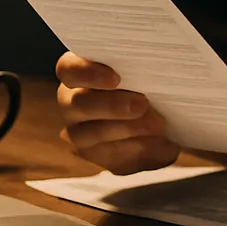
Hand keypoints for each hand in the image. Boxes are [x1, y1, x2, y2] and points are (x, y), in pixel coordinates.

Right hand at [56, 52, 180, 174]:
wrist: (157, 119)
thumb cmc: (147, 84)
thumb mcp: (145, 74)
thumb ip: (142, 71)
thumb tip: (158, 71)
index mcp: (78, 74)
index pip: (68, 69)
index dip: (87, 72)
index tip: (115, 78)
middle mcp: (71, 102)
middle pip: (79, 104)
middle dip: (112, 106)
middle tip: (141, 104)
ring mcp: (79, 132)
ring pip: (93, 133)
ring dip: (127, 128)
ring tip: (156, 125)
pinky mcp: (96, 156)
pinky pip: (110, 156)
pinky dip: (136, 149)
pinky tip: (157, 143)